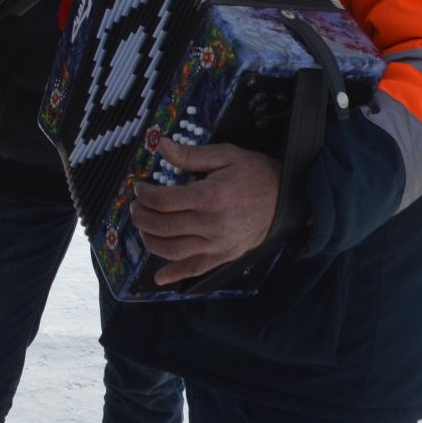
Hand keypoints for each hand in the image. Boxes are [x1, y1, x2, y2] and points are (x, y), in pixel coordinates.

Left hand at [130, 138, 280, 283]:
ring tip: (143, 227)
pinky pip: (195, 269)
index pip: (164, 201)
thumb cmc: (254, 173)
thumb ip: (190, 155)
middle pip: (164, 226)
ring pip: (173, 250)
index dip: (145, 195)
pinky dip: (175, 274)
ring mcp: (218, 244)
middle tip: (135, 207)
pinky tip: (159, 277)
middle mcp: (212, 224)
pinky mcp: (224, 256)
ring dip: (150, 240)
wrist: (286, 197)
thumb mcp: (225, 155)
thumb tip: (161, 145)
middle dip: (141, 217)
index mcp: (211, 197)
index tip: (139, 188)